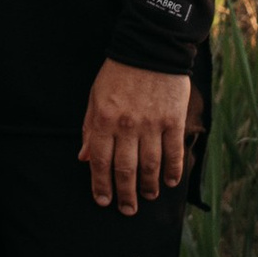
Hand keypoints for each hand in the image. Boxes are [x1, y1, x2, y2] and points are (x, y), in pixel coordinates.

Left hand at [78, 60, 191, 209]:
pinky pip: (173, 152)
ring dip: (149, 186)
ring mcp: (152, 124)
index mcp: (104, 120)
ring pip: (151, 166)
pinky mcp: (173, 120)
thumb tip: (84, 158)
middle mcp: (127, 126)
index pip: (101, 162)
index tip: (103, 201)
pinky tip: (170, 182)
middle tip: (127, 209)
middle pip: (126, 169)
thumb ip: (90, 129)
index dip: (101, 185)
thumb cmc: (118, 73)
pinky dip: (172, 170)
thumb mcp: (95, 97)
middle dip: (125, 194)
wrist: (150, 47)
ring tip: (148, 197)